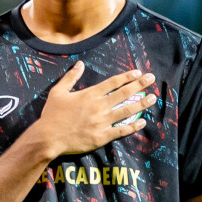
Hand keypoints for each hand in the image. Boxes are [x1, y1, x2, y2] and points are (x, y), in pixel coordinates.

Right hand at [31, 63, 156, 158]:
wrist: (48, 137)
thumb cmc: (52, 114)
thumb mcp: (58, 91)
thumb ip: (70, 77)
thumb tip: (80, 64)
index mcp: (90, 94)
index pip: (113, 82)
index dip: (127, 76)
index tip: (138, 72)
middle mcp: (99, 106)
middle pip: (124, 93)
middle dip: (140, 85)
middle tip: (152, 78)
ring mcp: (102, 122)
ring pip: (127, 110)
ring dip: (142, 104)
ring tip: (153, 98)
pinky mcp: (102, 136)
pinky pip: (122, 131)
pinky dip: (133, 126)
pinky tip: (143, 122)